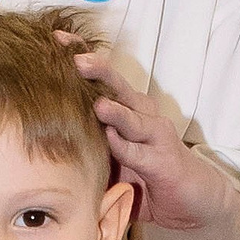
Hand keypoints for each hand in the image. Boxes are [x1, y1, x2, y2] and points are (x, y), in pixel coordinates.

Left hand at [63, 37, 237, 235]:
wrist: (196, 199)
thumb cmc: (148, 177)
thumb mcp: (112, 158)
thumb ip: (89, 145)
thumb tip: (43, 140)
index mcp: (126, 109)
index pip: (103, 77)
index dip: (82, 55)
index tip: (57, 39)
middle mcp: (141, 115)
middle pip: (117, 86)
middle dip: (96, 70)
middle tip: (74, 59)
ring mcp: (155, 135)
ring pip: (131, 114)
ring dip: (114, 109)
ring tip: (97, 103)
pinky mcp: (164, 160)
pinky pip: (140, 150)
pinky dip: (125, 145)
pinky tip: (112, 138)